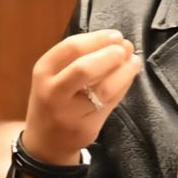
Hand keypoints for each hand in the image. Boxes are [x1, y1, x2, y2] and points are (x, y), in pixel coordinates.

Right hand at [24, 30, 141, 163]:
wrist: (45, 142)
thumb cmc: (54, 99)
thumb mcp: (54, 75)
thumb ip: (78, 57)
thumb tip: (115, 40)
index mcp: (43, 71)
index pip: (71, 47)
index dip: (98, 38)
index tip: (115, 35)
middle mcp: (53, 92)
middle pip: (84, 68)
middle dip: (110, 55)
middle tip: (126, 48)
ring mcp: (69, 113)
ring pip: (103, 88)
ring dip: (124, 71)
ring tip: (134, 61)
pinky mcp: (86, 127)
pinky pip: (110, 103)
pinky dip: (124, 87)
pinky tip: (129, 77)